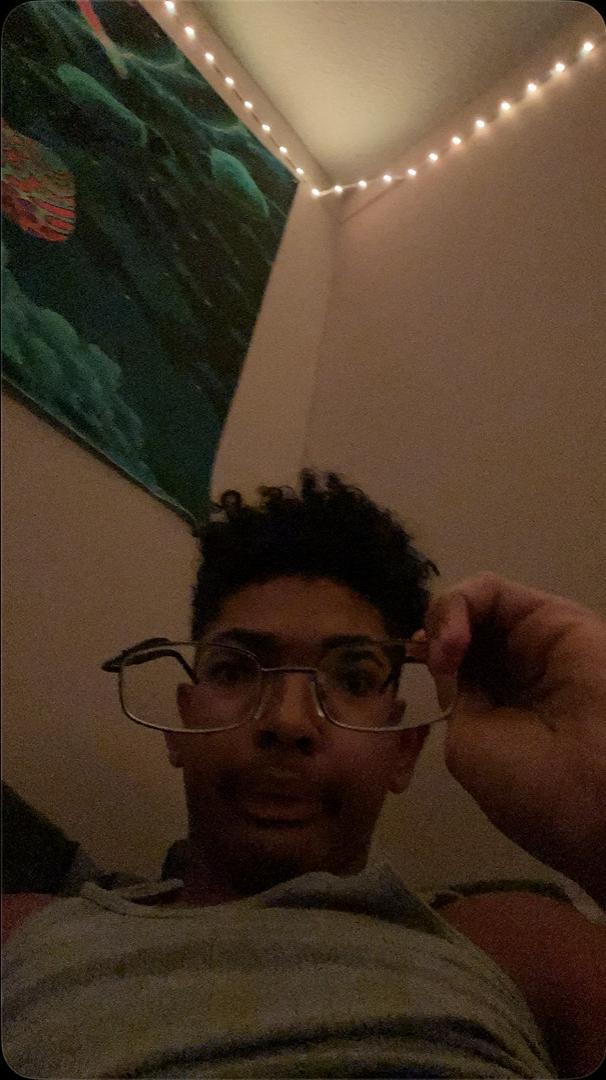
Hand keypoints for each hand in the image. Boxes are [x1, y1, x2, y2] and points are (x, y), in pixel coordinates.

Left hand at [415, 572, 605, 900]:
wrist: (597, 790)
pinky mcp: (552, 614)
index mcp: (497, 708)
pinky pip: (489, 590)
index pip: (449, 663)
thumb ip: (456, 698)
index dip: (423, 660)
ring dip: (442, 623)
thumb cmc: (532, 786)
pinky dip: (458, 605)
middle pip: (457, 628)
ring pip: (470, 605)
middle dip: (431, 641)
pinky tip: (455, 643)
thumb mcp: (470, 747)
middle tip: (432, 668)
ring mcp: (533, 640)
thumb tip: (448, 669)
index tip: (409, 679)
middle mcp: (515, 669)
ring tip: (445, 658)